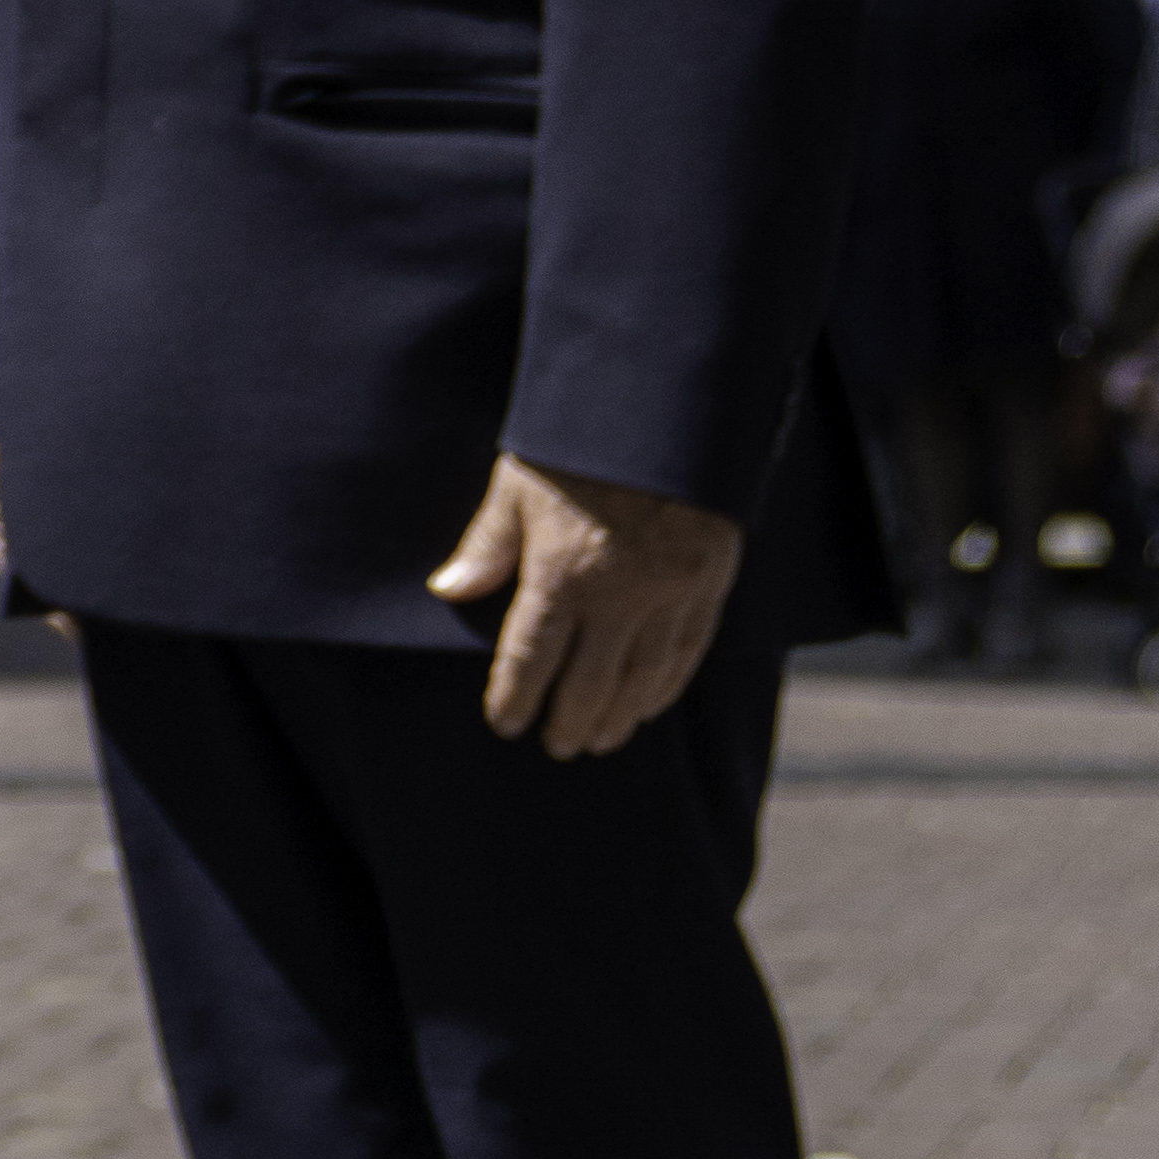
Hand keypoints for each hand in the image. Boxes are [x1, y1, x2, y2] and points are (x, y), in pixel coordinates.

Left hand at [423, 453, 737, 755]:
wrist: (667, 411)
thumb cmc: (580, 443)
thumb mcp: (519, 482)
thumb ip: (488, 543)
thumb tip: (448, 591)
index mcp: (562, 573)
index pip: (532, 656)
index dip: (516, 696)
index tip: (506, 724)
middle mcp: (619, 596)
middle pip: (590, 681)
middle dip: (569, 719)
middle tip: (557, 747)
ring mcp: (670, 594)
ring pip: (643, 676)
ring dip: (620, 715)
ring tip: (601, 740)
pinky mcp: (710, 584)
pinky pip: (688, 651)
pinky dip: (668, 685)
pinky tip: (652, 704)